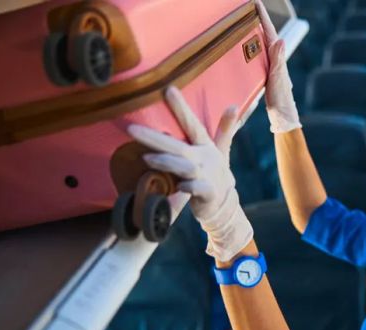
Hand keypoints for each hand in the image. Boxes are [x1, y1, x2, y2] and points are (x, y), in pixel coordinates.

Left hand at [127, 86, 252, 261]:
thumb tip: (234, 106)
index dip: (182, 108)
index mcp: (206, 146)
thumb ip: (224, 129)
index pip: (193, 125)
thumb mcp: (222, 150)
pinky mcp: (207, 193)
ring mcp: (207, 176)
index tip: (168, 89)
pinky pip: (195, 189)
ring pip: (184, 167)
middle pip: (178, 146)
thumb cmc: (215, 174)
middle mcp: (205, 158)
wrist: (224, 204)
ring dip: (167, 162)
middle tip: (131, 129)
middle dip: (154, 138)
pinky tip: (180, 186)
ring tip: (146, 158)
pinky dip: (188, 187)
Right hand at [255, 0, 300, 132]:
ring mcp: (272, 66)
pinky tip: (249, 46)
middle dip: (259, 18)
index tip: (256, 2)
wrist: (283, 116)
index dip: (263, 16)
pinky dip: (254, 45)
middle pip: (266, 33)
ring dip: (256, 30)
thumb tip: (281, 41)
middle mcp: (276, 59)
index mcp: (278, 58)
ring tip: (249, 19)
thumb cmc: (281, 100)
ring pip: (263, 43)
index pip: (270, 32)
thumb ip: (278, 60)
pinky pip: (259, 54)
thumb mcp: (277, 80)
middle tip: (250, 5)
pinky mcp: (267, 73)